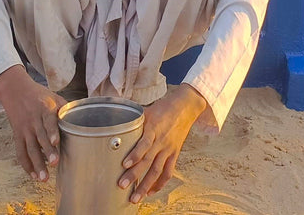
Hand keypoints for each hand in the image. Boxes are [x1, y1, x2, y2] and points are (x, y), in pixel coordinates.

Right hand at [0, 65, 65, 181]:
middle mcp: (33, 120)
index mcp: (44, 108)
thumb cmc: (39, 95)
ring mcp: (24, 129)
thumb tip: (81, 120)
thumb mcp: (53, 97)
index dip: (52, 131)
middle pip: (40, 137)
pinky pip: (20, 152)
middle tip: (55, 163)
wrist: (15, 90)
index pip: (48, 120)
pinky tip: (33, 175)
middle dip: (47, 152)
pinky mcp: (17, 135)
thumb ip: (65, 109)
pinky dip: (26, 164)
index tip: (56, 142)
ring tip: (43, 178)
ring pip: (29, 148)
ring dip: (36, 164)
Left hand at [118, 84, 206, 203]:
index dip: (135, 154)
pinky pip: (168, 172)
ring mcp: (169, 149)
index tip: (124, 165)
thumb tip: (117, 128)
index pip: (144, 143)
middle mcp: (161, 140)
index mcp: (154, 128)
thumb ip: (135, 122)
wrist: (186, 107)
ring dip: (145, 186)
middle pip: (148, 161)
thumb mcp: (148, 111)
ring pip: (157, 171)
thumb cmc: (164, 108)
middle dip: (134, 175)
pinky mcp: (174, 154)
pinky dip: (159, 184)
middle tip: (122, 186)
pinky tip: (150, 192)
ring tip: (135, 198)